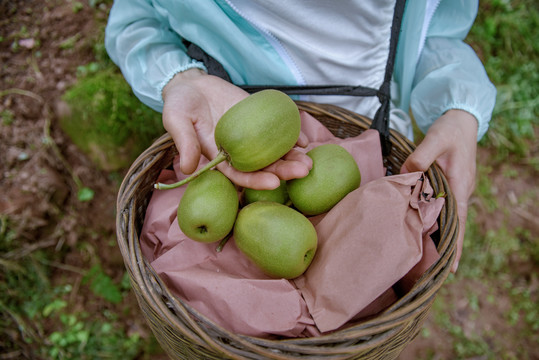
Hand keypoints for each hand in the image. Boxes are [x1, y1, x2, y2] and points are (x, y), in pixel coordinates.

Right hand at [162, 69, 311, 189]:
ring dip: (292, 158)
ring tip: (309, 161)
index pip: (240, 175)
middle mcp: (238, 152)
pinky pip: (276, 131)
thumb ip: (184, 143)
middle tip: (304, 171)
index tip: (274, 183)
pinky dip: (290, 136)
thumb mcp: (176, 120)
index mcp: (219, 158)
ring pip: (273, 152)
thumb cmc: (180, 105)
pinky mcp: (259, 120)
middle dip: (284, 171)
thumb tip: (187, 168)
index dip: (256, 181)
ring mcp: (251, 137)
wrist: (192, 85)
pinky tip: (303, 140)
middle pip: (263, 167)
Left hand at [401, 109, 477, 272]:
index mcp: (460, 186)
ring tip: (423, 259)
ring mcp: (454, 190)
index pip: (458, 223)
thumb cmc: (449, 130)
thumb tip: (406, 176)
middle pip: (452, 227)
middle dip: (444, 249)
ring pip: (445, 219)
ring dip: (436, 237)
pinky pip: (439, 207)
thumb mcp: (435, 139)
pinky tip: (418, 229)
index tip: (450, 268)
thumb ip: (420, 158)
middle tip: (431, 273)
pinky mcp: (446, 185)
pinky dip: (430, 219)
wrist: (460, 120)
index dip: (454, 246)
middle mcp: (459, 192)